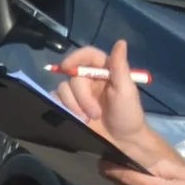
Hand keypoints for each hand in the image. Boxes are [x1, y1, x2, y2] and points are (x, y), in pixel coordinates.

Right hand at [48, 39, 153, 159]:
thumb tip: (120, 42)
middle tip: (95, 114)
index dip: (76, 57)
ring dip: (74, 106)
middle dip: (82, 96)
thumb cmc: (128, 115)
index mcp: (104, 70)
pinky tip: (75, 119)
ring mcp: (77, 94)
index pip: (87, 55)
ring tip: (89, 120)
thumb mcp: (126, 90)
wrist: (121, 141)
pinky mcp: (68, 107)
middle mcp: (88, 79)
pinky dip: (63, 109)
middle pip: (73, 76)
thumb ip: (120, 67)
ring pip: (62, 89)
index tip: (67, 66)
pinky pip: (55, 101)